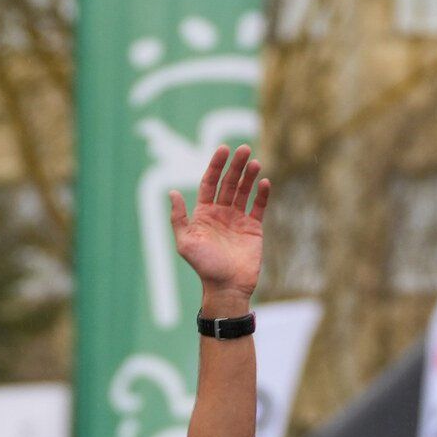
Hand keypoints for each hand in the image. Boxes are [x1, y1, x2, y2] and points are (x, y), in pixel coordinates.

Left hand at [170, 146, 268, 300]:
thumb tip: (172, 192)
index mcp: (203, 214)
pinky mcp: (253, 228)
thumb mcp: (185, 242)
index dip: (216, 166)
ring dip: (249, 176)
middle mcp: (220, 214)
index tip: (223, 149)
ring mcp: (237, 220)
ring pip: (244, 191)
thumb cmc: (204, 266)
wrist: (227, 287)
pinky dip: (262, 194)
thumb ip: (179, 218)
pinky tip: (264, 183)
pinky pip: (258, 206)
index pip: (209, 183)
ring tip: (255, 163)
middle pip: (228, 183)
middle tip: (244, 150)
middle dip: (236, 166)